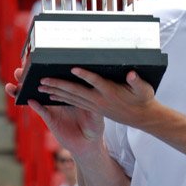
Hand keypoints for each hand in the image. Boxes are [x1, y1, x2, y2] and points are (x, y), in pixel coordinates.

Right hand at [6, 68, 105, 154]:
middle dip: (29, 77)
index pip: (56, 77)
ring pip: (36, 96)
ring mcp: (53, 108)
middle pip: (42, 84)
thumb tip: (93, 83)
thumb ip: (93, 97)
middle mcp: (58, 97)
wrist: (89, 143)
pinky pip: (42, 111)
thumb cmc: (94, 123)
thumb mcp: (97, 108)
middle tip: (20, 69)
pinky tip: (29, 100)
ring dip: (24, 90)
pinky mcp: (51, 119)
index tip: (36, 59)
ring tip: (14, 85)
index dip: (45, 68)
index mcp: (69, 92)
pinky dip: (35, 106)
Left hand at [37, 68, 155, 129]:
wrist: (142, 118)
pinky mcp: (93, 108)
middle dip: (59, 85)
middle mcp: (99, 100)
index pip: (96, 82)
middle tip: (43, 80)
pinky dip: (62, 99)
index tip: (74, 68)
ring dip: (56, 92)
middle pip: (76, 91)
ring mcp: (95, 105)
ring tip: (41, 86)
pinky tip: (51, 95)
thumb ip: (137, 82)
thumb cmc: (143, 100)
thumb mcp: (144, 90)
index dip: (85, 75)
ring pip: (72, 98)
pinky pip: (74, 103)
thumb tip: (132, 74)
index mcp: (111, 93)